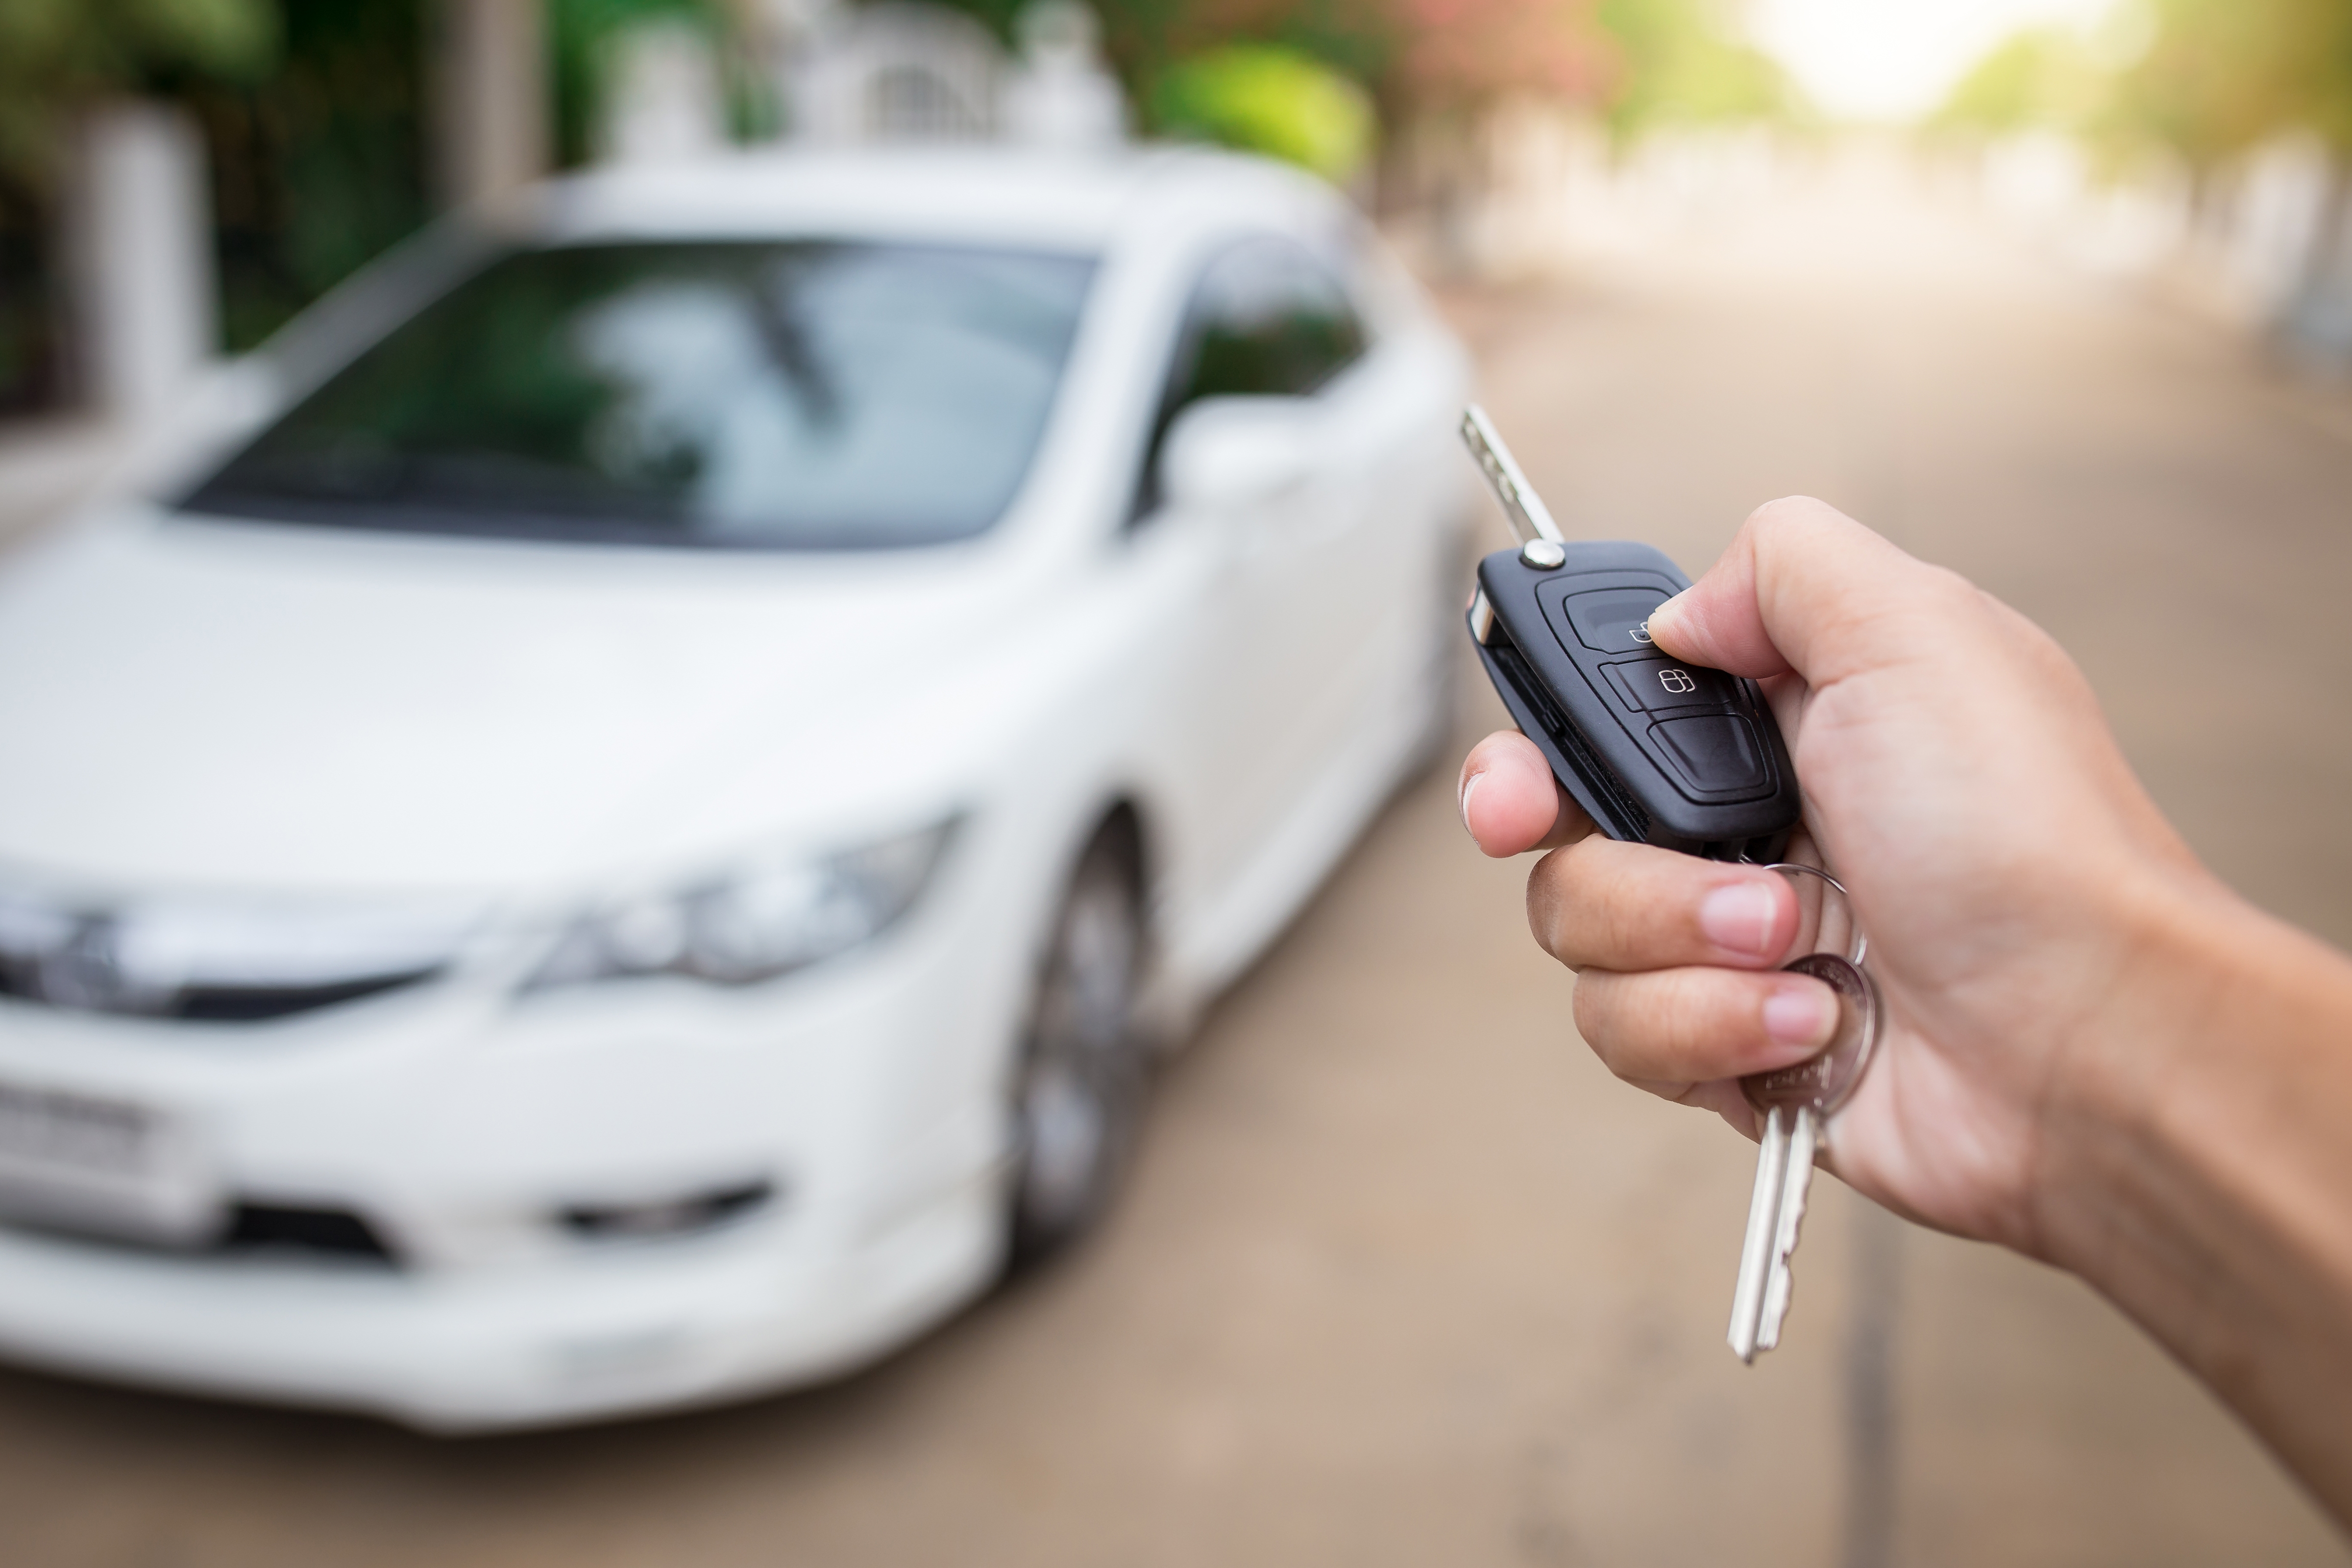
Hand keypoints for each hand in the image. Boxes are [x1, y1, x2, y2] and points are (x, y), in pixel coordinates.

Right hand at [1459, 497, 2215, 1254]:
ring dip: (1682, 936)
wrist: (2085, 1041)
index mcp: (1785, 722)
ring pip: (1581, 934)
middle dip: (1561, 832)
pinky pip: (1631, 1033)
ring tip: (1804, 938)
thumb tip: (1682, 611)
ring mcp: (1735, 944)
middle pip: (1558, 821)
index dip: (1541, 726)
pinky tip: (1817, 1015)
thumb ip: (1783, 565)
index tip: (1523, 761)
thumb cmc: (2026, 840)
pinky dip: (1716, 1024)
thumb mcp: (1916, 630)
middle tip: (1563, 833)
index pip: (1608, 707)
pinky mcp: (1731, 1048)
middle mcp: (1751, 827)